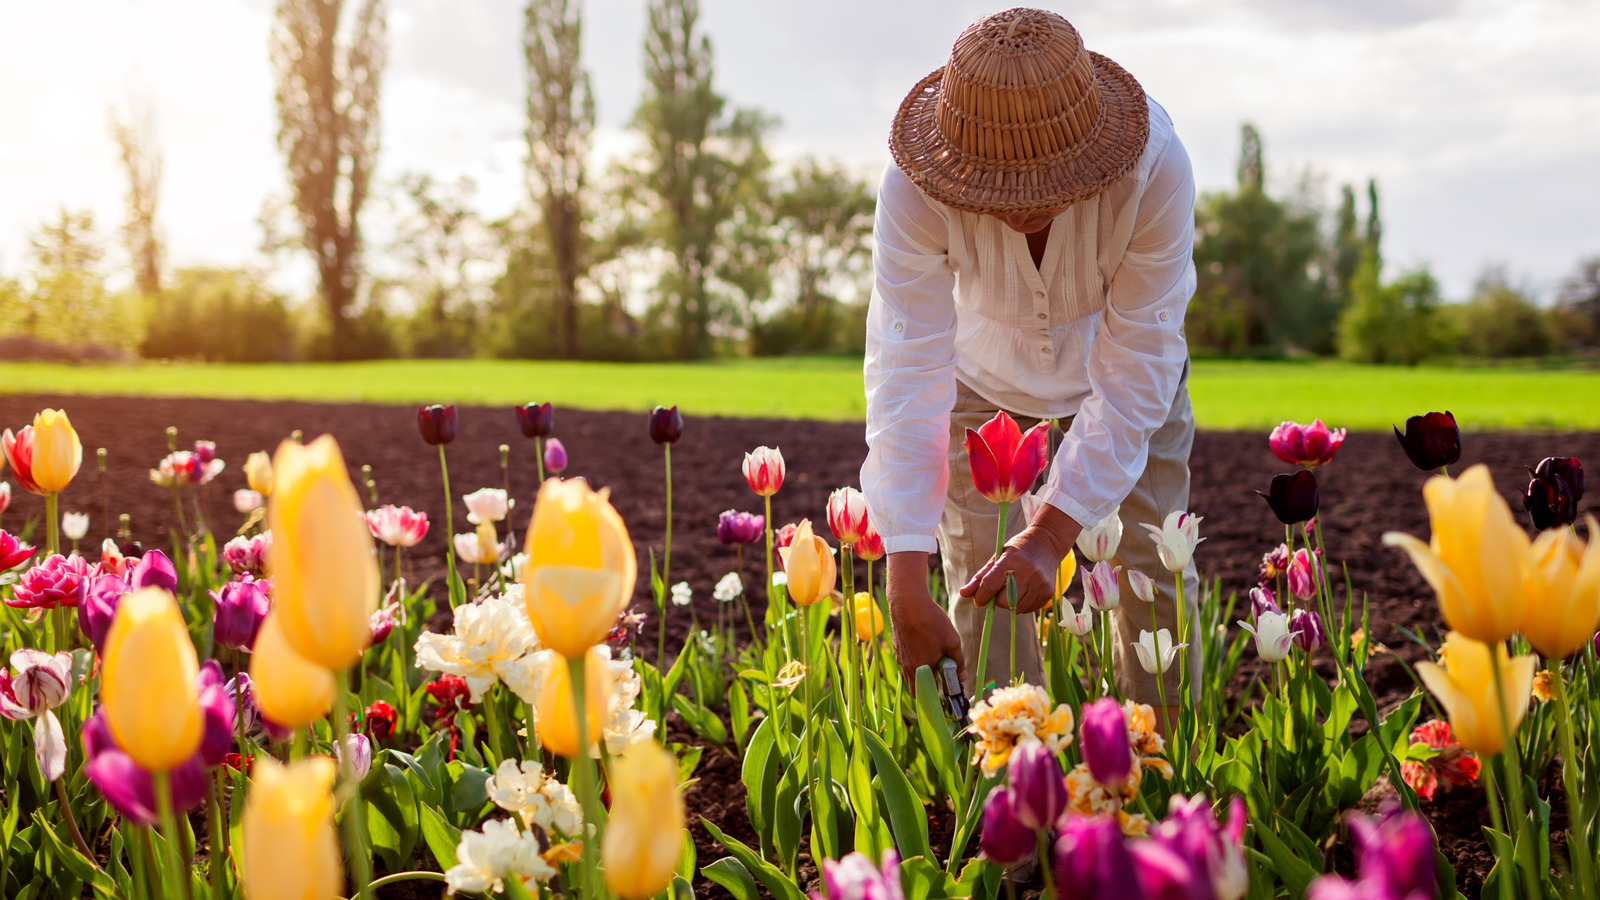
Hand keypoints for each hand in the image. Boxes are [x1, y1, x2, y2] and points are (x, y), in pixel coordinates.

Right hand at [885, 551, 965, 687]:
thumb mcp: (952, 641)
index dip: (938, 695)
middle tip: (942, 675)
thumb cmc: (931, 622)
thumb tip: (962, 677)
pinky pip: (907, 659)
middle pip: (916, 687)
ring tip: (935, 655)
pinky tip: (924, 642)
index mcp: (921, 670)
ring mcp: (900, 656)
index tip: (948, 690)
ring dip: (923, 670)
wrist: (907, 602)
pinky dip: (915, 657)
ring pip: (911, 672)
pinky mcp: (897, 645)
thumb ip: (958, 662)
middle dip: (929, 685)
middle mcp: (907, 667)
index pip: (927, 694)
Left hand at [960, 503, 1080, 615]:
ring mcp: (1040, 583)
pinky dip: (1021, 605)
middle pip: (1003, 601)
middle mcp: (1028, 572)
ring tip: (1012, 589)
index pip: (991, 584)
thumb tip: (963, 594)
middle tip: (999, 590)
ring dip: (1009, 604)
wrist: (1047, 543)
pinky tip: (1024, 591)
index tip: (979, 600)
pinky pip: (1028, 609)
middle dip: (997, 600)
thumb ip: (980, 577)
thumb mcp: (997, 557)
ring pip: (1016, 608)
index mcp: (1012, 560)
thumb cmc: (1017, 550)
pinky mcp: (1048, 592)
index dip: (981, 596)